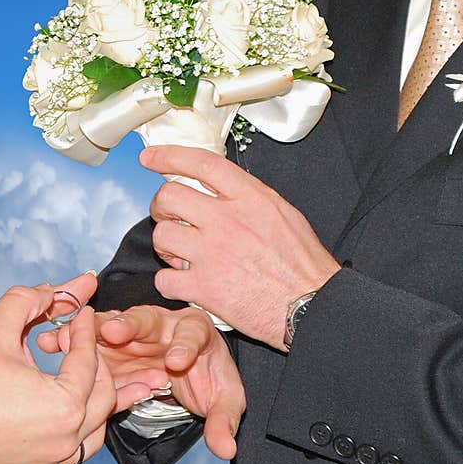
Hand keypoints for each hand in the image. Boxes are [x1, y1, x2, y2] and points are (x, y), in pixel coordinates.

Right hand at [0, 275, 153, 463]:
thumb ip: (25, 301)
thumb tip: (48, 290)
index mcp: (64, 404)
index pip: (89, 360)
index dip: (84, 330)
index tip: (80, 313)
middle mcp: (63, 440)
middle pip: (103, 397)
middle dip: (97, 364)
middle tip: (80, 342)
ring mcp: (47, 463)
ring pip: (92, 434)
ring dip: (92, 403)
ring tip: (80, 376)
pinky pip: (66, 460)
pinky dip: (72, 439)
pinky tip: (60, 419)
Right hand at [39, 305, 244, 458]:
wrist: (189, 376)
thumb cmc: (209, 380)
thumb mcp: (224, 399)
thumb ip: (223, 420)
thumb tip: (226, 448)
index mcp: (196, 332)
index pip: (193, 336)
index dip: (185, 346)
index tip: (177, 361)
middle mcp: (162, 327)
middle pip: (145, 321)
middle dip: (128, 326)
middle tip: (113, 331)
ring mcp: (132, 335)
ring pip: (110, 327)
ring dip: (88, 332)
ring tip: (66, 338)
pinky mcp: (109, 348)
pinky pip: (89, 343)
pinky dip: (71, 342)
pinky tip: (51, 345)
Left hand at [140, 146, 340, 349]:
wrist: (311, 307)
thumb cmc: (304, 266)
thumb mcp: (285, 215)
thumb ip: (250, 199)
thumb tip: (223, 191)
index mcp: (250, 198)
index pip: (201, 163)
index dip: (169, 156)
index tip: (150, 158)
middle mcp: (227, 220)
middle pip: (169, 197)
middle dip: (161, 207)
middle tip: (169, 219)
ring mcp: (212, 254)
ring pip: (161, 236)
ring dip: (165, 246)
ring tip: (179, 254)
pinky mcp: (204, 288)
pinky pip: (164, 279)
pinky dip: (169, 282)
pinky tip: (184, 283)